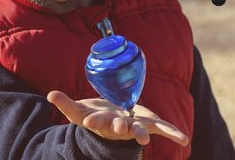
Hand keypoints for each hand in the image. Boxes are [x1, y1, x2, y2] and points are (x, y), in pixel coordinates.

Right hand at [47, 90, 188, 146]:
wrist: (113, 124)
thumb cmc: (95, 116)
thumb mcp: (79, 111)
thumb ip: (66, 103)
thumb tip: (50, 95)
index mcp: (102, 123)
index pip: (96, 122)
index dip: (93, 122)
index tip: (88, 122)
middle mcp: (119, 127)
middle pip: (119, 127)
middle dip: (120, 126)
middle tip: (120, 126)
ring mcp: (135, 127)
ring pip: (140, 130)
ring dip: (143, 134)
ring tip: (145, 140)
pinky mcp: (149, 123)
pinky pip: (163, 128)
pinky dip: (173, 133)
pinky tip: (184, 139)